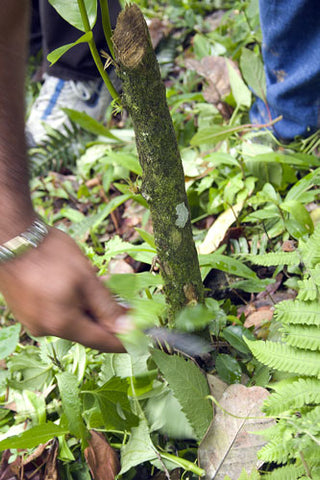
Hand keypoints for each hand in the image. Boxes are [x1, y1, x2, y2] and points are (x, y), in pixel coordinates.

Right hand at [0, 228, 130, 351]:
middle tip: (124, 304)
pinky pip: (56, 314)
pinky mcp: (26, 311)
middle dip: (106, 319)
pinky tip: (77, 287)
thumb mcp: (86, 278)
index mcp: (62, 324)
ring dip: (88, 309)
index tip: (141, 338)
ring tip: (99, 287)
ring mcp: (32, 321)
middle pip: (86, 331)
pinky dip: (71, 305)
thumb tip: (126, 328)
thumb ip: (106, 306)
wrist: (12, 237)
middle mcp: (45, 329)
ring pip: (71, 321)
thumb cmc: (51, 254)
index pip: (100, 342)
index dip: (122, 341)